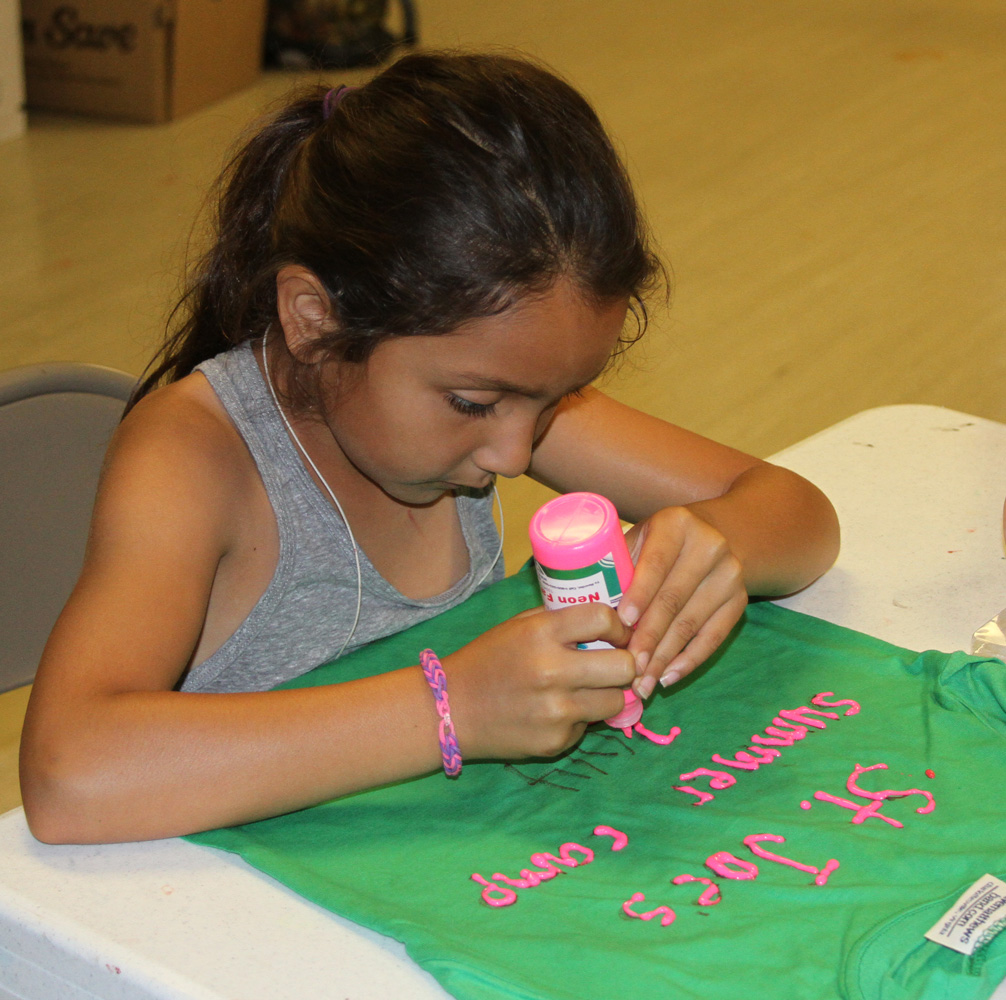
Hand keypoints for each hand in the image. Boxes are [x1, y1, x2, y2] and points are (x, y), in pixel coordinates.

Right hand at [444, 604, 634, 760]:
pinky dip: (580, 718)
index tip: (619, 634)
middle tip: (615, 665)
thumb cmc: (488, 660)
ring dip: (608, 694)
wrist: (451, 709)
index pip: (603, 619)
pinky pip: (588, 726)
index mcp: (541, 634)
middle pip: (624, 666)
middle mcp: (552, 671)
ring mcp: (556, 711)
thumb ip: (562, 621)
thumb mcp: (520, 626)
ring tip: (586, 689)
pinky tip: (554, 712)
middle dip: (625, 664)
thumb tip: (611, 621)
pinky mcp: (556, 741)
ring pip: (616, 701)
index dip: (619, 626)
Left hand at [619, 506, 747, 698]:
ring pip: (692, 623)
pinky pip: (714, 637)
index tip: (622, 624)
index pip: (656, 564)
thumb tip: (583, 612)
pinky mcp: (739, 601)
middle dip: (648, 638)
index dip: (639, 595)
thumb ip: (618, 567)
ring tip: (642, 682)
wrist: (716, 535)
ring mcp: (729, 575)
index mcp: (676, 524)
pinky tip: (668, 677)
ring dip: (664, 657)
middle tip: (627, 667)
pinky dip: (689, 660)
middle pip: (673, 600)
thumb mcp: (638, 539)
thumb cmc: (658, 544)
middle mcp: (709, 546)